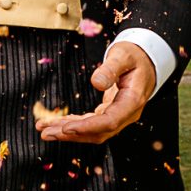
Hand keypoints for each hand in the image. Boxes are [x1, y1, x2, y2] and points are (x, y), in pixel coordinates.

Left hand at [38, 41, 154, 143]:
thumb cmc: (134, 56)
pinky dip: (73, 124)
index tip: (66, 127)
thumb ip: (110, 69)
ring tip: (45, 130)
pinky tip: (57, 123)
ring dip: (68, 132)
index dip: (87, 127)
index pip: (109, 121)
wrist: (145, 60)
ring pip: (93, 131)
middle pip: (98, 132)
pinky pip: (91, 123)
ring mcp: (118, 115)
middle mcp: (126, 114)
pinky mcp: (110, 113)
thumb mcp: (123, 56)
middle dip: (71, 134)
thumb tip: (96, 82)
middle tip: (46, 133)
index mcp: (132, 101)